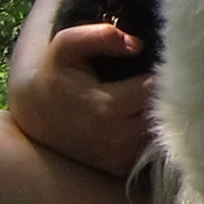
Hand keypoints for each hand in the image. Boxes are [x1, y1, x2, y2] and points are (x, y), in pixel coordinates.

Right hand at [6, 9, 155, 178]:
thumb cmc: (56, 74)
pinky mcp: (120, 166)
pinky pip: (150, 146)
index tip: (162, 61)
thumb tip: (138, 45)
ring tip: (151, 92)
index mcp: (107, 109)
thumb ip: (101, 36)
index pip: (156, 90)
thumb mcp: (68, 45)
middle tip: (166, 75)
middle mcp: (117, 138)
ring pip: (161, 131)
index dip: (164, 74)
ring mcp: (119, 157)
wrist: (35, 114)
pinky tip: (141, 112)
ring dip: (163, 113)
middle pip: (165, 113)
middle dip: (168, 93)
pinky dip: (151, 130)